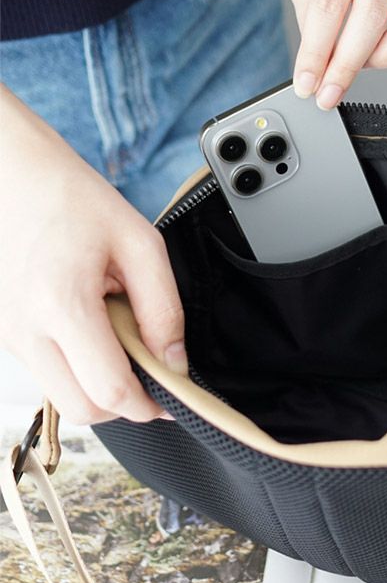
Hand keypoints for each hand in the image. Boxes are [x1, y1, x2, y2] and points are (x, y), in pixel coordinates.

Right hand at [0, 86, 186, 424]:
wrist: (10, 173)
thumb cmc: (71, 197)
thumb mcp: (139, 243)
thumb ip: (163, 309)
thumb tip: (174, 364)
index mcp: (62, 303)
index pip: (110, 391)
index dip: (150, 404)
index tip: (173, 395)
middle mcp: (25, 328)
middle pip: (84, 409)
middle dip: (125, 404)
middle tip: (150, 374)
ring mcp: (7, 334)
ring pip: (63, 397)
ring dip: (98, 386)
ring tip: (116, 336)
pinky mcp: (3, 333)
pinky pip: (47, 373)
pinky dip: (76, 368)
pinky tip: (89, 328)